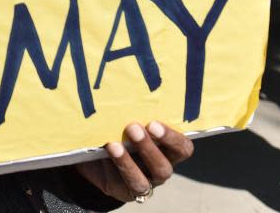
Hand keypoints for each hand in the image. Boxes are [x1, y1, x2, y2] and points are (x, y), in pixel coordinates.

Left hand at [75, 121, 192, 202]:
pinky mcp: (125, 191)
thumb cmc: (120, 131)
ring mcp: (145, 183)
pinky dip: (118, 167)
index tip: (153, 124)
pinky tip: (108, 151)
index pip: (183, 148)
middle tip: (133, 128)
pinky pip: (125, 183)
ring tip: (114, 144)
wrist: (96, 155)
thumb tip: (126, 88)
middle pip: (164, 167)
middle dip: (149, 147)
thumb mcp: (128, 121)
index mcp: (168, 150)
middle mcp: (161, 169)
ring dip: (129, 162)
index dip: (171, 138)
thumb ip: (133, 113)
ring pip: (145, 180)